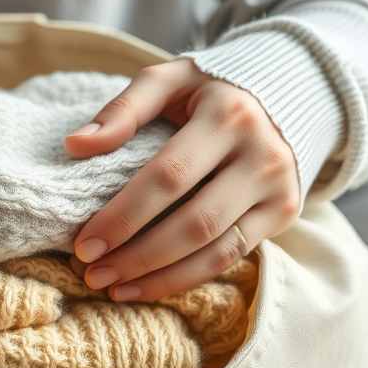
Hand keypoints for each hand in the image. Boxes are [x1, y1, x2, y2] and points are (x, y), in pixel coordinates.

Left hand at [64, 58, 299, 301]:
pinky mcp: (284, 213)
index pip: (168, 176)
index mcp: (227, 116)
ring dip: (160, 277)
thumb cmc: (211, 89)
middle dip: (138, 256)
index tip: (84, 244)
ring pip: (215, 250)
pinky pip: (231, 257)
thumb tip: (75, 145)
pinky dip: (186, 279)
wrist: (293, 88)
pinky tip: (146, 287)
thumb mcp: (170, 80)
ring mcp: (277, 189)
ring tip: (113, 288)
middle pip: (194, 222)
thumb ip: (123, 109)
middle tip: (92, 273)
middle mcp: (261, 155)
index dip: (125, 215)